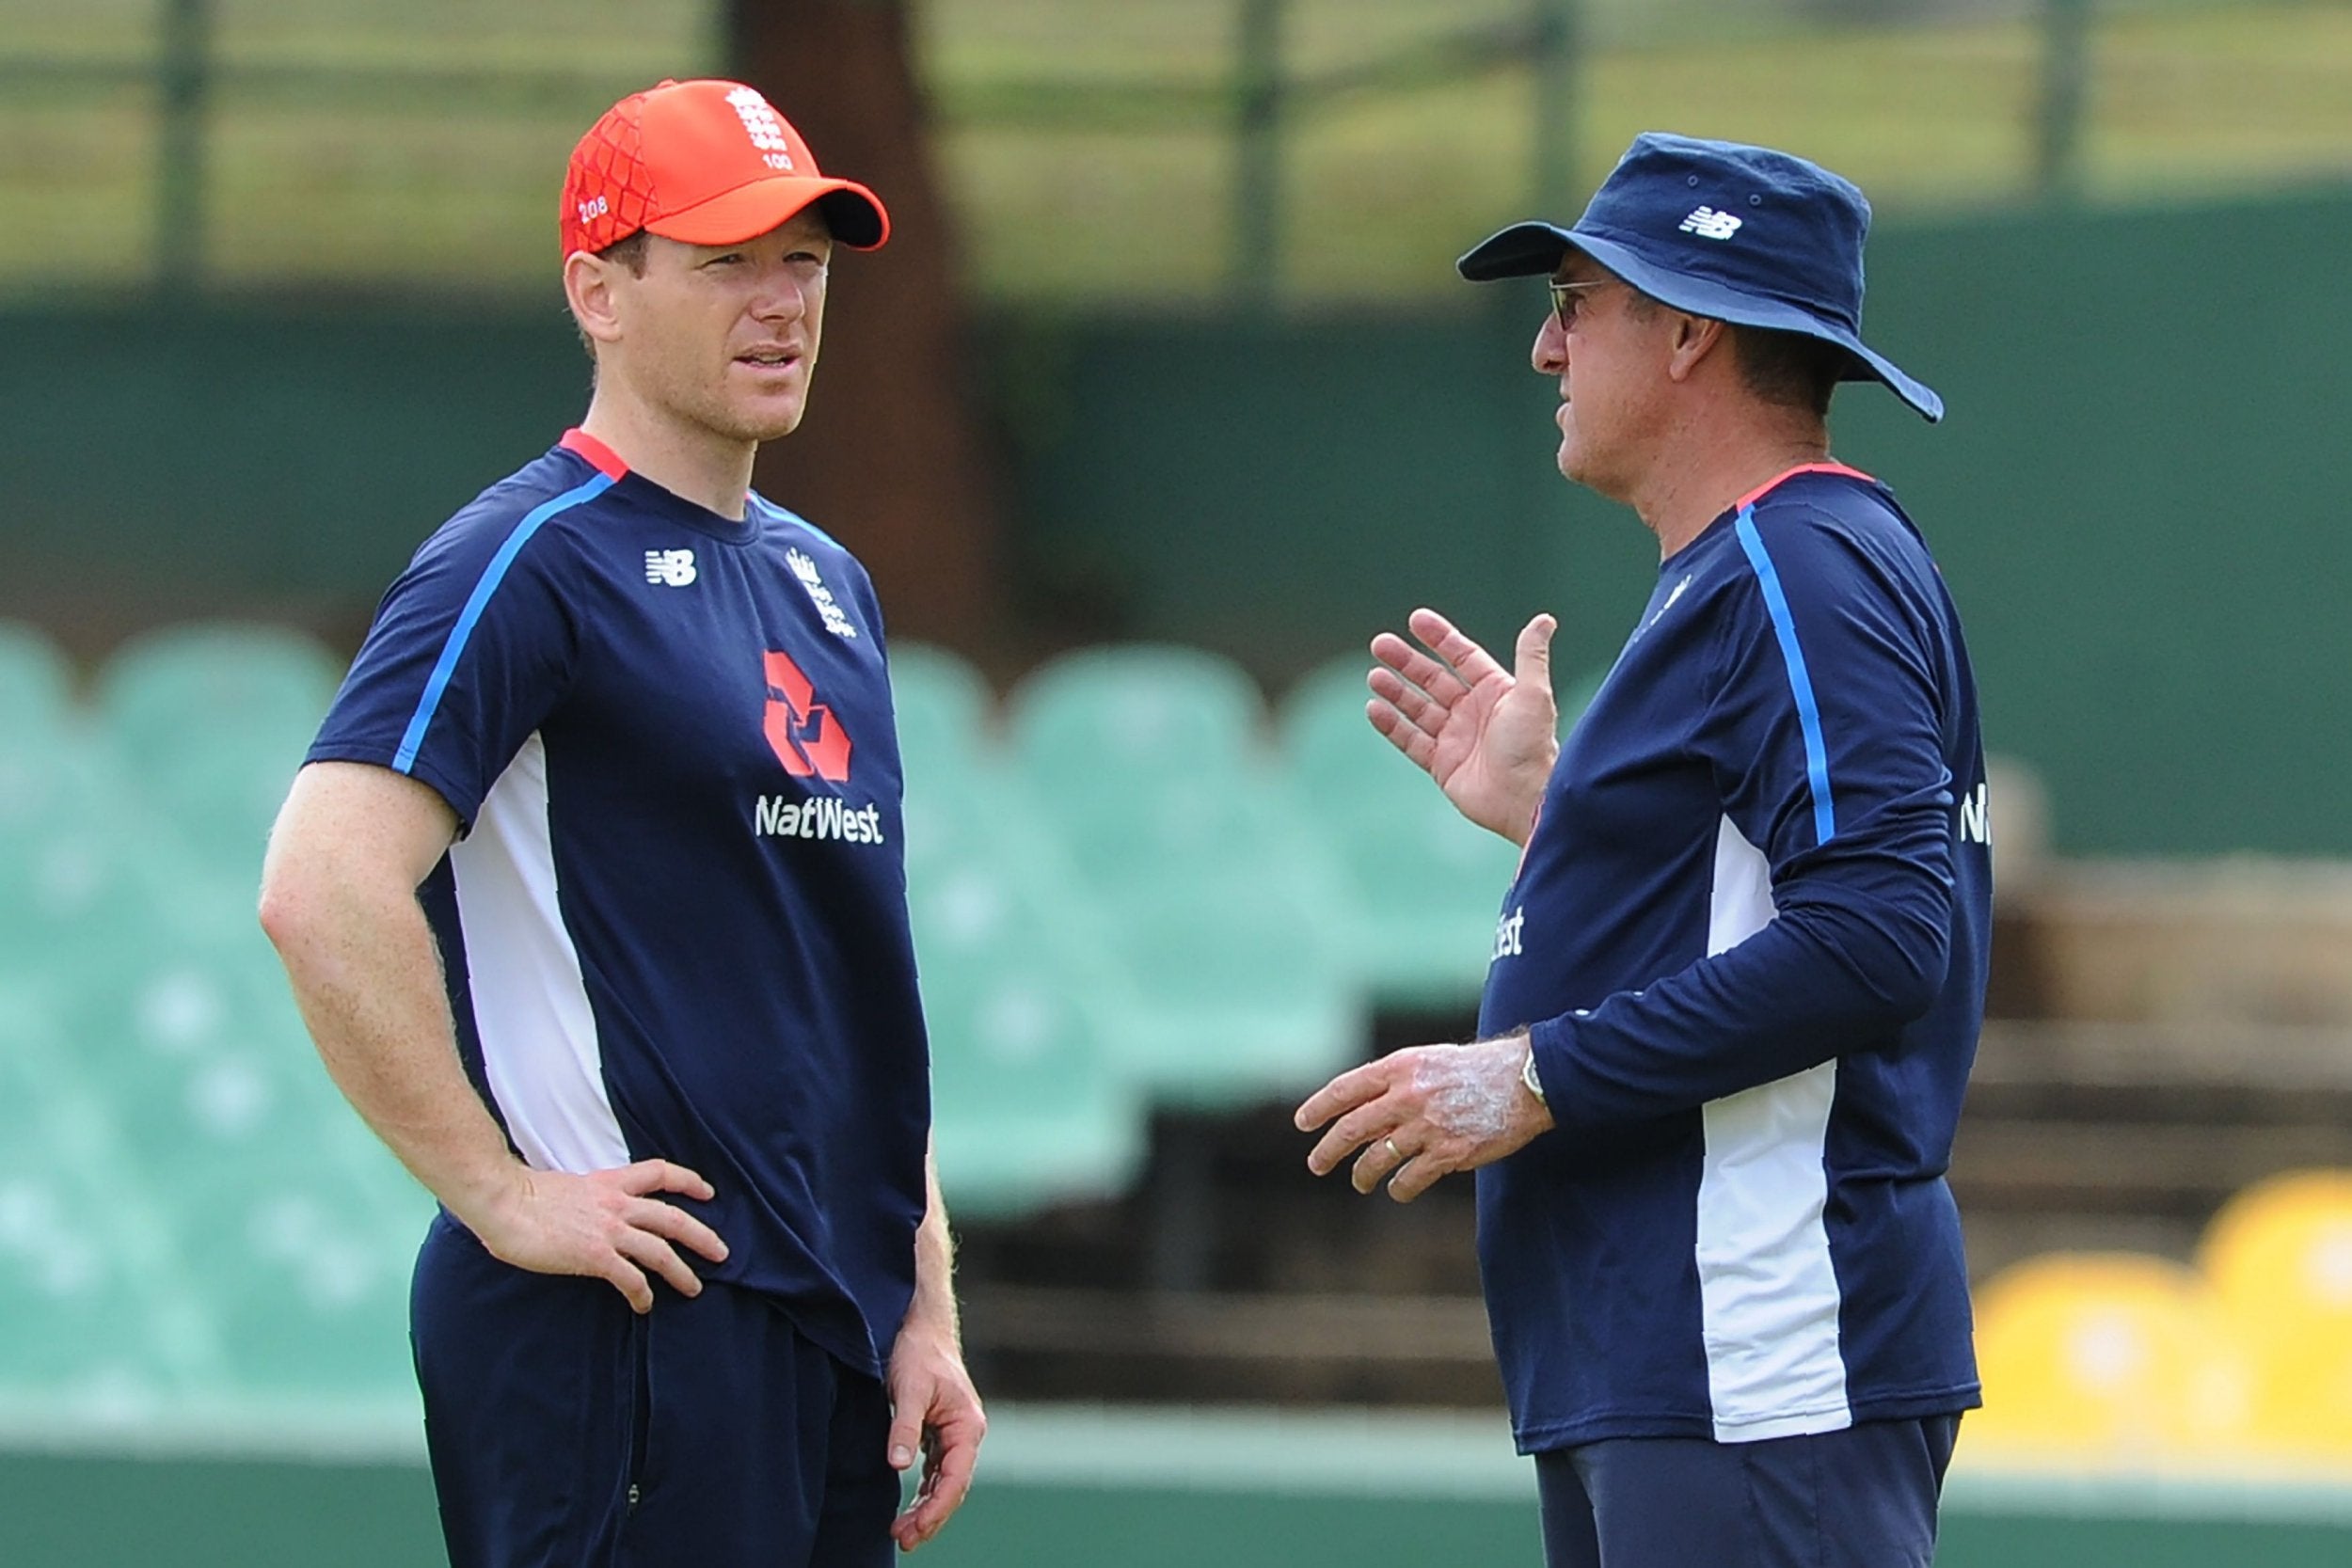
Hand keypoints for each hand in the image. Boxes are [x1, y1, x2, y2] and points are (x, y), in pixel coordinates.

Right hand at [462, 1159, 727, 1313]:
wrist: (503, 1201)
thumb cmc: (522, 1196)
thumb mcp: (567, 1186)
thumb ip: (587, 1197)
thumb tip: (587, 1212)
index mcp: (609, 1182)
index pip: (659, 1173)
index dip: (687, 1180)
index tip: (707, 1191)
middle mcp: (616, 1203)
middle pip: (673, 1218)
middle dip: (702, 1235)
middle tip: (721, 1252)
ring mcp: (608, 1229)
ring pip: (660, 1250)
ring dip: (681, 1271)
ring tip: (694, 1287)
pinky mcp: (595, 1255)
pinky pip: (630, 1277)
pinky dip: (642, 1293)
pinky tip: (645, 1305)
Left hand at [886, 1312, 985, 1550]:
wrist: (920, 1323)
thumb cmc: (918, 1351)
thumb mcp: (910, 1388)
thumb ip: (905, 1427)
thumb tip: (899, 1466)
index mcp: (968, 1425)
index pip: (956, 1479)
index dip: (936, 1509)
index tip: (914, 1531)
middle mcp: (966, 1433)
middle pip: (952, 1486)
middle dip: (930, 1517)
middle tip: (903, 1540)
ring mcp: (954, 1433)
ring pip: (944, 1481)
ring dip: (926, 1507)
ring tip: (901, 1532)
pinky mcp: (939, 1431)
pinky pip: (936, 1470)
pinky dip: (924, 1490)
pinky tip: (909, 1505)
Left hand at [1295, 1035, 1552, 1201]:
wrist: (1525, 1081)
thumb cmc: (1477, 1069)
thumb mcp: (1429, 1060)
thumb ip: (1395, 1081)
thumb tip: (1359, 1108)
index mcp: (1400, 1067)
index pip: (1345, 1089)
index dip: (1318, 1108)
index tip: (1302, 1123)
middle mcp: (1408, 1095)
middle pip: (1352, 1129)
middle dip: (1328, 1150)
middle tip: (1316, 1164)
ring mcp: (1427, 1126)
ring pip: (1376, 1159)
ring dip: (1362, 1175)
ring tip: (1360, 1181)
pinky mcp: (1448, 1153)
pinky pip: (1409, 1179)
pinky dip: (1399, 1188)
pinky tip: (1397, 1190)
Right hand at [1368, 608, 1559, 845]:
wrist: (1525, 799)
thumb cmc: (1533, 746)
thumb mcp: (1533, 695)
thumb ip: (1531, 656)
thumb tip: (1544, 619)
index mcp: (1494, 691)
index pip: (1461, 656)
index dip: (1439, 638)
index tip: (1416, 619)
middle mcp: (1473, 712)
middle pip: (1432, 679)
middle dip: (1406, 661)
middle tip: (1380, 644)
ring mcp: (1455, 738)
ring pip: (1417, 708)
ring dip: (1395, 691)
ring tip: (1374, 675)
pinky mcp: (1442, 765)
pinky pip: (1410, 740)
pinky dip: (1391, 725)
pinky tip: (1373, 708)